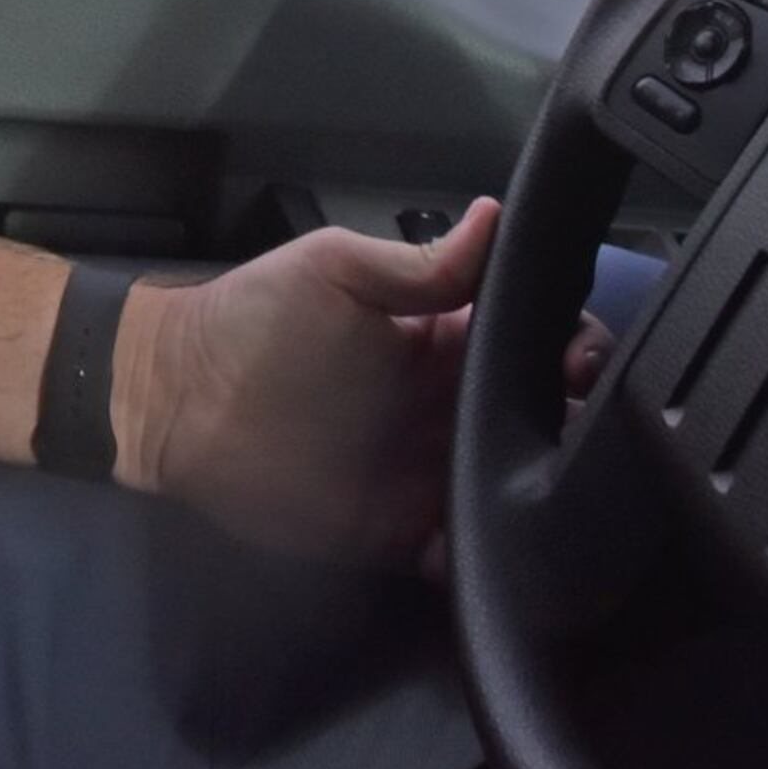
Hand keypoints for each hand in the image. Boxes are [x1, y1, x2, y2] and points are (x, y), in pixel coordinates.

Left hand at [111, 199, 608, 566]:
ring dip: (544, 486)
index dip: (572, 346)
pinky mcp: (400, 531)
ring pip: (513, 484)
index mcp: (441, 339)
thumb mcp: (336, 270)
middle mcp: (446, 408)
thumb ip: (421, 264)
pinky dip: (488, 553)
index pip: (530, 340)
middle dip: (580, 419)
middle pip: (538, 417)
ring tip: (564, 482)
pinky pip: (462, 552)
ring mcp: (427, 472)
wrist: (175, 399)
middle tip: (592, 423)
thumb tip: (496, 215)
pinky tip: (505, 539)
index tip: (589, 355)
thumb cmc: (253, 318)